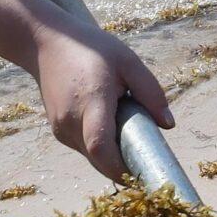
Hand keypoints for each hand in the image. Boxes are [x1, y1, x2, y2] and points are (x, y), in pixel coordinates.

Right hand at [35, 24, 172, 180]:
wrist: (48, 42)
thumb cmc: (92, 49)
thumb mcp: (128, 62)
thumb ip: (150, 92)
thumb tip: (168, 124)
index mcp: (91, 102)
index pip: (101, 146)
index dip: (121, 167)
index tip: (144, 173)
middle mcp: (71, 120)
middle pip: (98, 159)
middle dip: (123, 167)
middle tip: (148, 163)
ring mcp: (60, 128)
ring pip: (91, 157)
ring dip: (112, 157)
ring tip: (132, 140)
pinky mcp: (58, 130)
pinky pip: (83, 148)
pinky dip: (100, 148)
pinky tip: (113, 131)